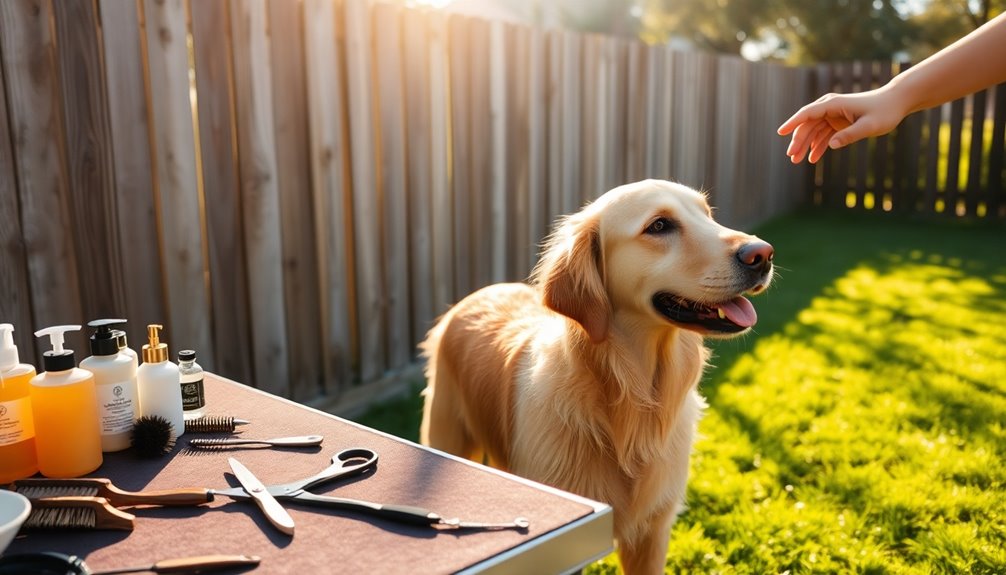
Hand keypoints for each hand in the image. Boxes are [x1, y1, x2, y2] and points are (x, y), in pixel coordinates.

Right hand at [777, 87, 908, 163]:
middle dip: (798, 141)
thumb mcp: (869, 125)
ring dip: (806, 145)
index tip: (780, 132)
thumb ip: (850, 135)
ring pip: (813, 131)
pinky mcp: (838, 122)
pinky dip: (818, 146)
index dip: (793, 123)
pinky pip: (823, 134)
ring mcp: (833, 115)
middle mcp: (830, 108)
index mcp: (834, 104)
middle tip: (792, 157)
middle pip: (808, 125)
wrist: (896, 102)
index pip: (807, 113)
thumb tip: (831, 145)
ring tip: (798, 161)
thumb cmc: (884, 111)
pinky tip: (812, 158)